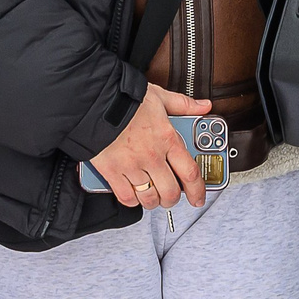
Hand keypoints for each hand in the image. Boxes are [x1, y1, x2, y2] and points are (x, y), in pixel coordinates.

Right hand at [89, 84, 212, 208]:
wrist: (95, 102)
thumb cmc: (125, 99)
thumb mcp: (159, 97)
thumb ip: (183, 104)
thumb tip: (203, 106)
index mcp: (167, 139)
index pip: (190, 173)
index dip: (198, 191)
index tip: (199, 198)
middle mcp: (151, 156)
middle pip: (170, 192)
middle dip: (173, 199)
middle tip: (172, 196)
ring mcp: (132, 166)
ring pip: (149, 198)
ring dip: (154, 201)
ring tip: (153, 196)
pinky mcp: (112, 172)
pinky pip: (126, 197)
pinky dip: (132, 200)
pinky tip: (134, 193)